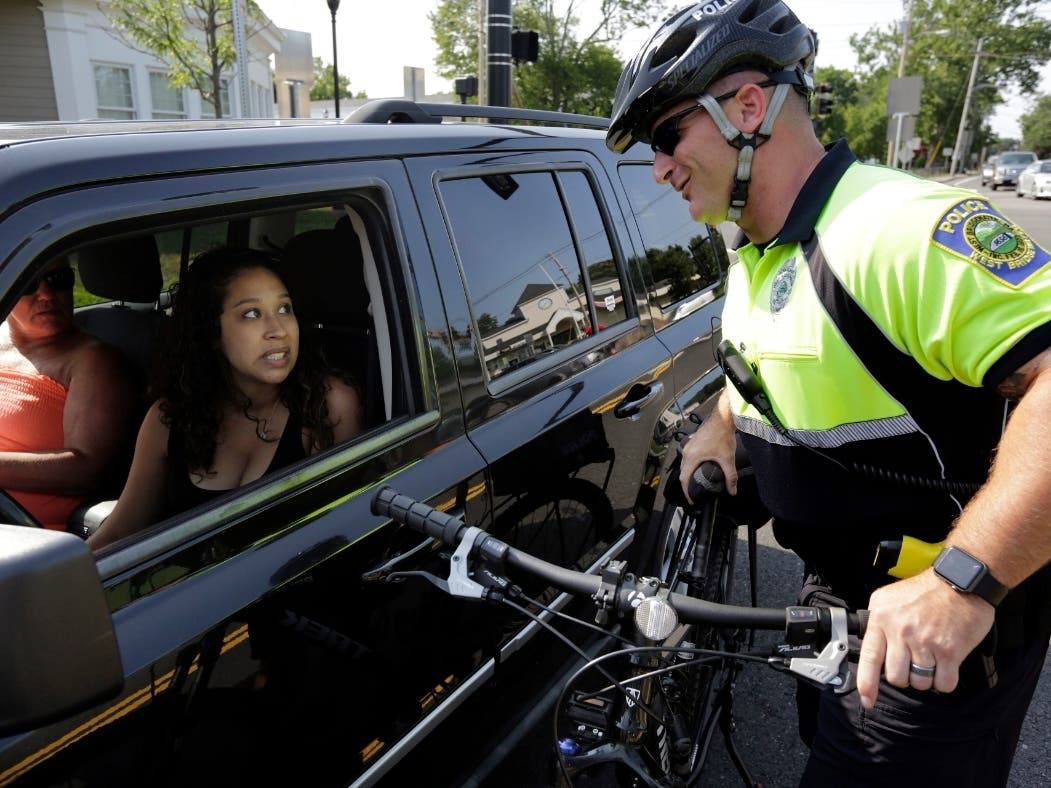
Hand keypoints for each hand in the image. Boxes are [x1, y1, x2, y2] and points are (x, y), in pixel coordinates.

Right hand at [677, 419, 737, 502]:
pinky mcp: (692, 442)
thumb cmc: (722, 435)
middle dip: (687, 485)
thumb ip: (730, 477)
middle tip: (694, 494)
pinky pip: (687, 458)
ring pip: (684, 465)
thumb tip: (732, 491)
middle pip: (682, 473)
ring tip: (695, 483)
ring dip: (688, 475)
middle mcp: (687, 452)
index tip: (691, 500)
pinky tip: (699, 468)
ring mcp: (688, 446)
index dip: (686, 492)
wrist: (722, 418)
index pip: (684, 479)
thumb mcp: (727, 458)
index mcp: (691, 457)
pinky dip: (690, 466)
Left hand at [856, 569, 994, 706]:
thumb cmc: (926, 590)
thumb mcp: (889, 598)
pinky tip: (947, 664)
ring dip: (926, 678)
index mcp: (882, 618)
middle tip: (914, 662)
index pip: (869, 658)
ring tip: (932, 658)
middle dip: (905, 676)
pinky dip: (945, 680)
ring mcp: (925, 642)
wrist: (960, 580)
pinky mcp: (949, 651)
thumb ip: (878, 622)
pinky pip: (944, 684)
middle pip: (896, 677)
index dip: (866, 684)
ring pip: (920, 683)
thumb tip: (872, 649)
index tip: (868, 700)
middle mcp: (901, 631)